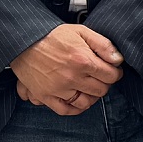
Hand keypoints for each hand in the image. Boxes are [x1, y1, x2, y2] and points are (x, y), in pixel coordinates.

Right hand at [10, 25, 124, 114]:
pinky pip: (65, 110)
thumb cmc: (52, 35)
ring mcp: (58, 88)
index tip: (112, 70)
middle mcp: (72, 77)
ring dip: (92, 96)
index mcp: (83, 61)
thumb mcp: (81, 31)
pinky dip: (75, 108)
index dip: (115, 72)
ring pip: (86, 102)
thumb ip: (103, 45)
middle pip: (101, 90)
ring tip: (90, 88)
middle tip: (101, 77)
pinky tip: (78, 100)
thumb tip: (118, 59)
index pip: (111, 76)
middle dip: (105, 83)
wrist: (24, 40)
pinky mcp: (45, 95)